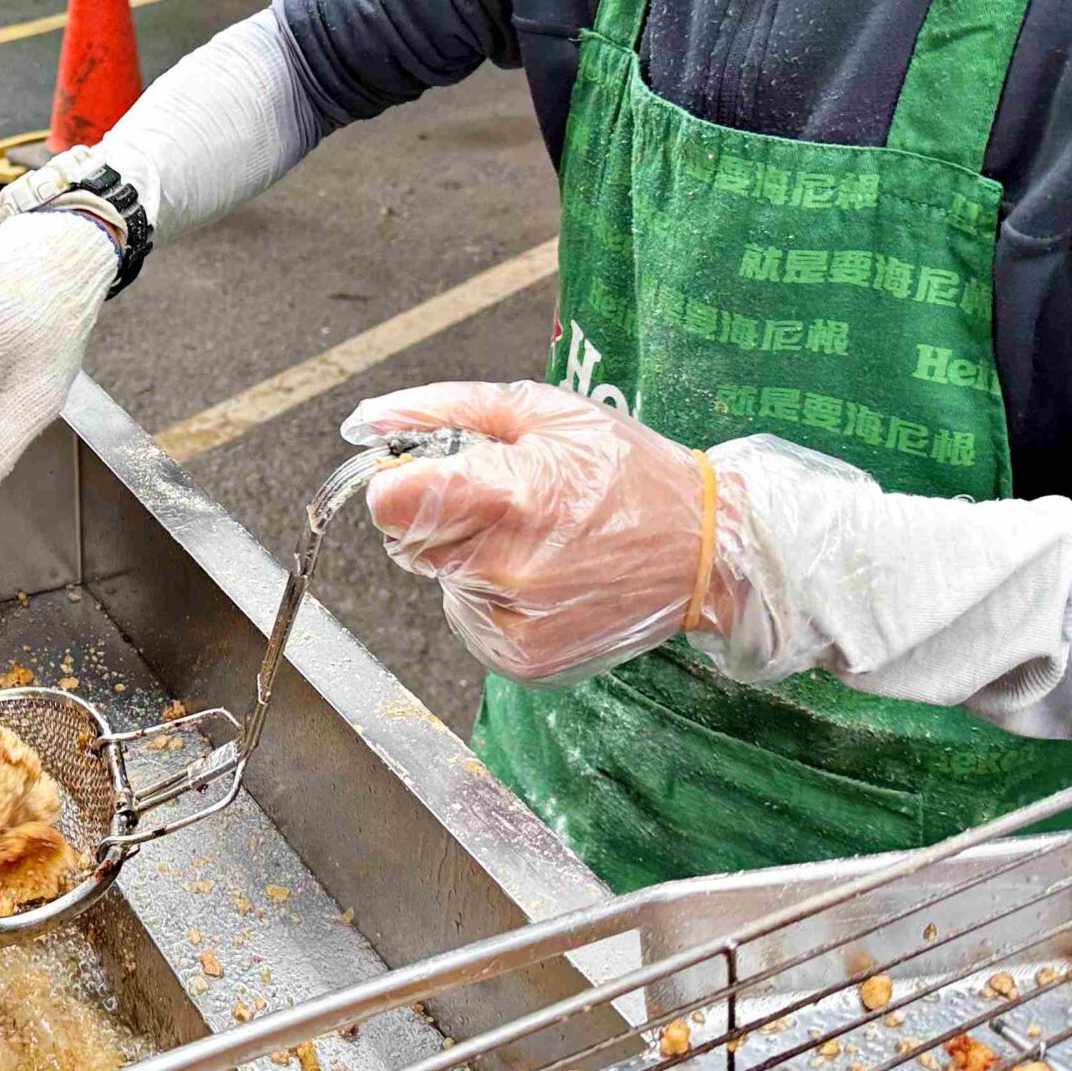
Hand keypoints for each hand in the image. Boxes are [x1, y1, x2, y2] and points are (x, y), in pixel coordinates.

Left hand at [348, 380, 1071, 711]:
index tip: (423, 473)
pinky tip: (543, 576)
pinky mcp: (526, 659)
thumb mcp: (543, 413)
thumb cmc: (623, 471)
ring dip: (467, 558)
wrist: (704, 549)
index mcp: (512, 497)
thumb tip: (367, 418)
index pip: (393, 503)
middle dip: (438, 516)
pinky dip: (491, 597)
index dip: (397, 483)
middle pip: (408, 544)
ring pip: (440, 582)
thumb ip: (446, 411)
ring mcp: (519, 621)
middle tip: (501, 501)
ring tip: (536, 538)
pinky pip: (469, 620)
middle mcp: (510, 568)